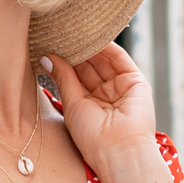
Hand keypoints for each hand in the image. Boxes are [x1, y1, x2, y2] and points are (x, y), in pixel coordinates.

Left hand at [44, 45, 167, 182]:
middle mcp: (106, 95)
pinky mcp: (136, 82)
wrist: (119, 152)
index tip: (48, 43)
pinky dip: (107, 46)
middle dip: (75, 50)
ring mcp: (121, 88)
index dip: (63, 59)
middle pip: (89, 65)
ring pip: (103, 60)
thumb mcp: (72, 104)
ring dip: (89, 45)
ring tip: (72, 30)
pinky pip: (120, 59)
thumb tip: (47, 57)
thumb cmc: (93, 138)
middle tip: (58, 32)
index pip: (76, 75)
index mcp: (89, 104)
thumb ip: (64, 78)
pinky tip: (92, 35)